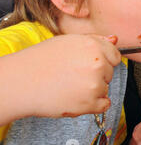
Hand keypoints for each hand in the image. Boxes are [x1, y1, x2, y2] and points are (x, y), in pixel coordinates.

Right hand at [0, 33, 120, 123]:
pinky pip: (104, 105)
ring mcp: (94, 85)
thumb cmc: (41, 60)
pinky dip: (94, 104)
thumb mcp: (68, 41)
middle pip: (110, 73)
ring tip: (70, 86)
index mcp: (94, 46)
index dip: (103, 60)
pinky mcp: (89, 104)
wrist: (21, 82)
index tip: (89, 64)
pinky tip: (77, 98)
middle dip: (97, 75)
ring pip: (105, 88)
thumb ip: (95, 40)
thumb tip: (115, 40)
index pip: (116, 56)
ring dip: (93, 90)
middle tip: (74, 75)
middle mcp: (97, 64)